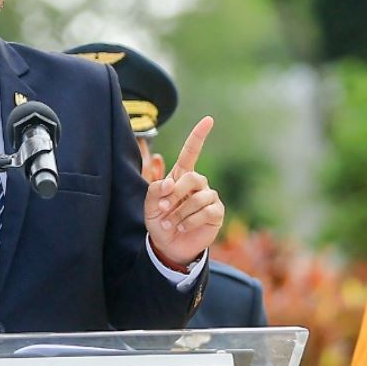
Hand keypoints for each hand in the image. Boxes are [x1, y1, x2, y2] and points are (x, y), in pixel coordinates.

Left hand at [143, 116, 222, 268]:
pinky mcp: (216, 213)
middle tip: (164, 209)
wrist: (169, 246)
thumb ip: (155, 192)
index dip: (199, 136)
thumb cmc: (159, 222)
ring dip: (180, 212)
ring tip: (170, 223)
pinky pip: (206, 211)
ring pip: (199, 197)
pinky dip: (190, 220)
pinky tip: (182, 227)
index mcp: (181, 176)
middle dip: (175, 193)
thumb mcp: (150, 207)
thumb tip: (170, 184)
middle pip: (192, 177)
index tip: (209, 119)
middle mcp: (198, 184)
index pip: (191, 152)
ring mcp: (209, 197)